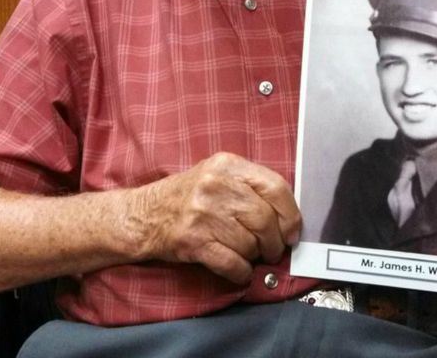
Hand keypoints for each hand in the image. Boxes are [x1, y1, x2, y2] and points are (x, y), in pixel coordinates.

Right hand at [133, 152, 300, 283]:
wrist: (144, 214)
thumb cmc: (189, 196)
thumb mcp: (219, 175)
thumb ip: (251, 186)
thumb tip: (289, 217)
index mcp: (227, 164)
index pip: (275, 187)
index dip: (290, 214)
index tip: (292, 231)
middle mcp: (216, 185)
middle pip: (265, 219)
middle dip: (274, 241)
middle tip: (271, 249)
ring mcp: (203, 213)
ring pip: (250, 243)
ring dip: (254, 256)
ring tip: (246, 252)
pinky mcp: (193, 241)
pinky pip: (233, 264)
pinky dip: (241, 272)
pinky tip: (238, 268)